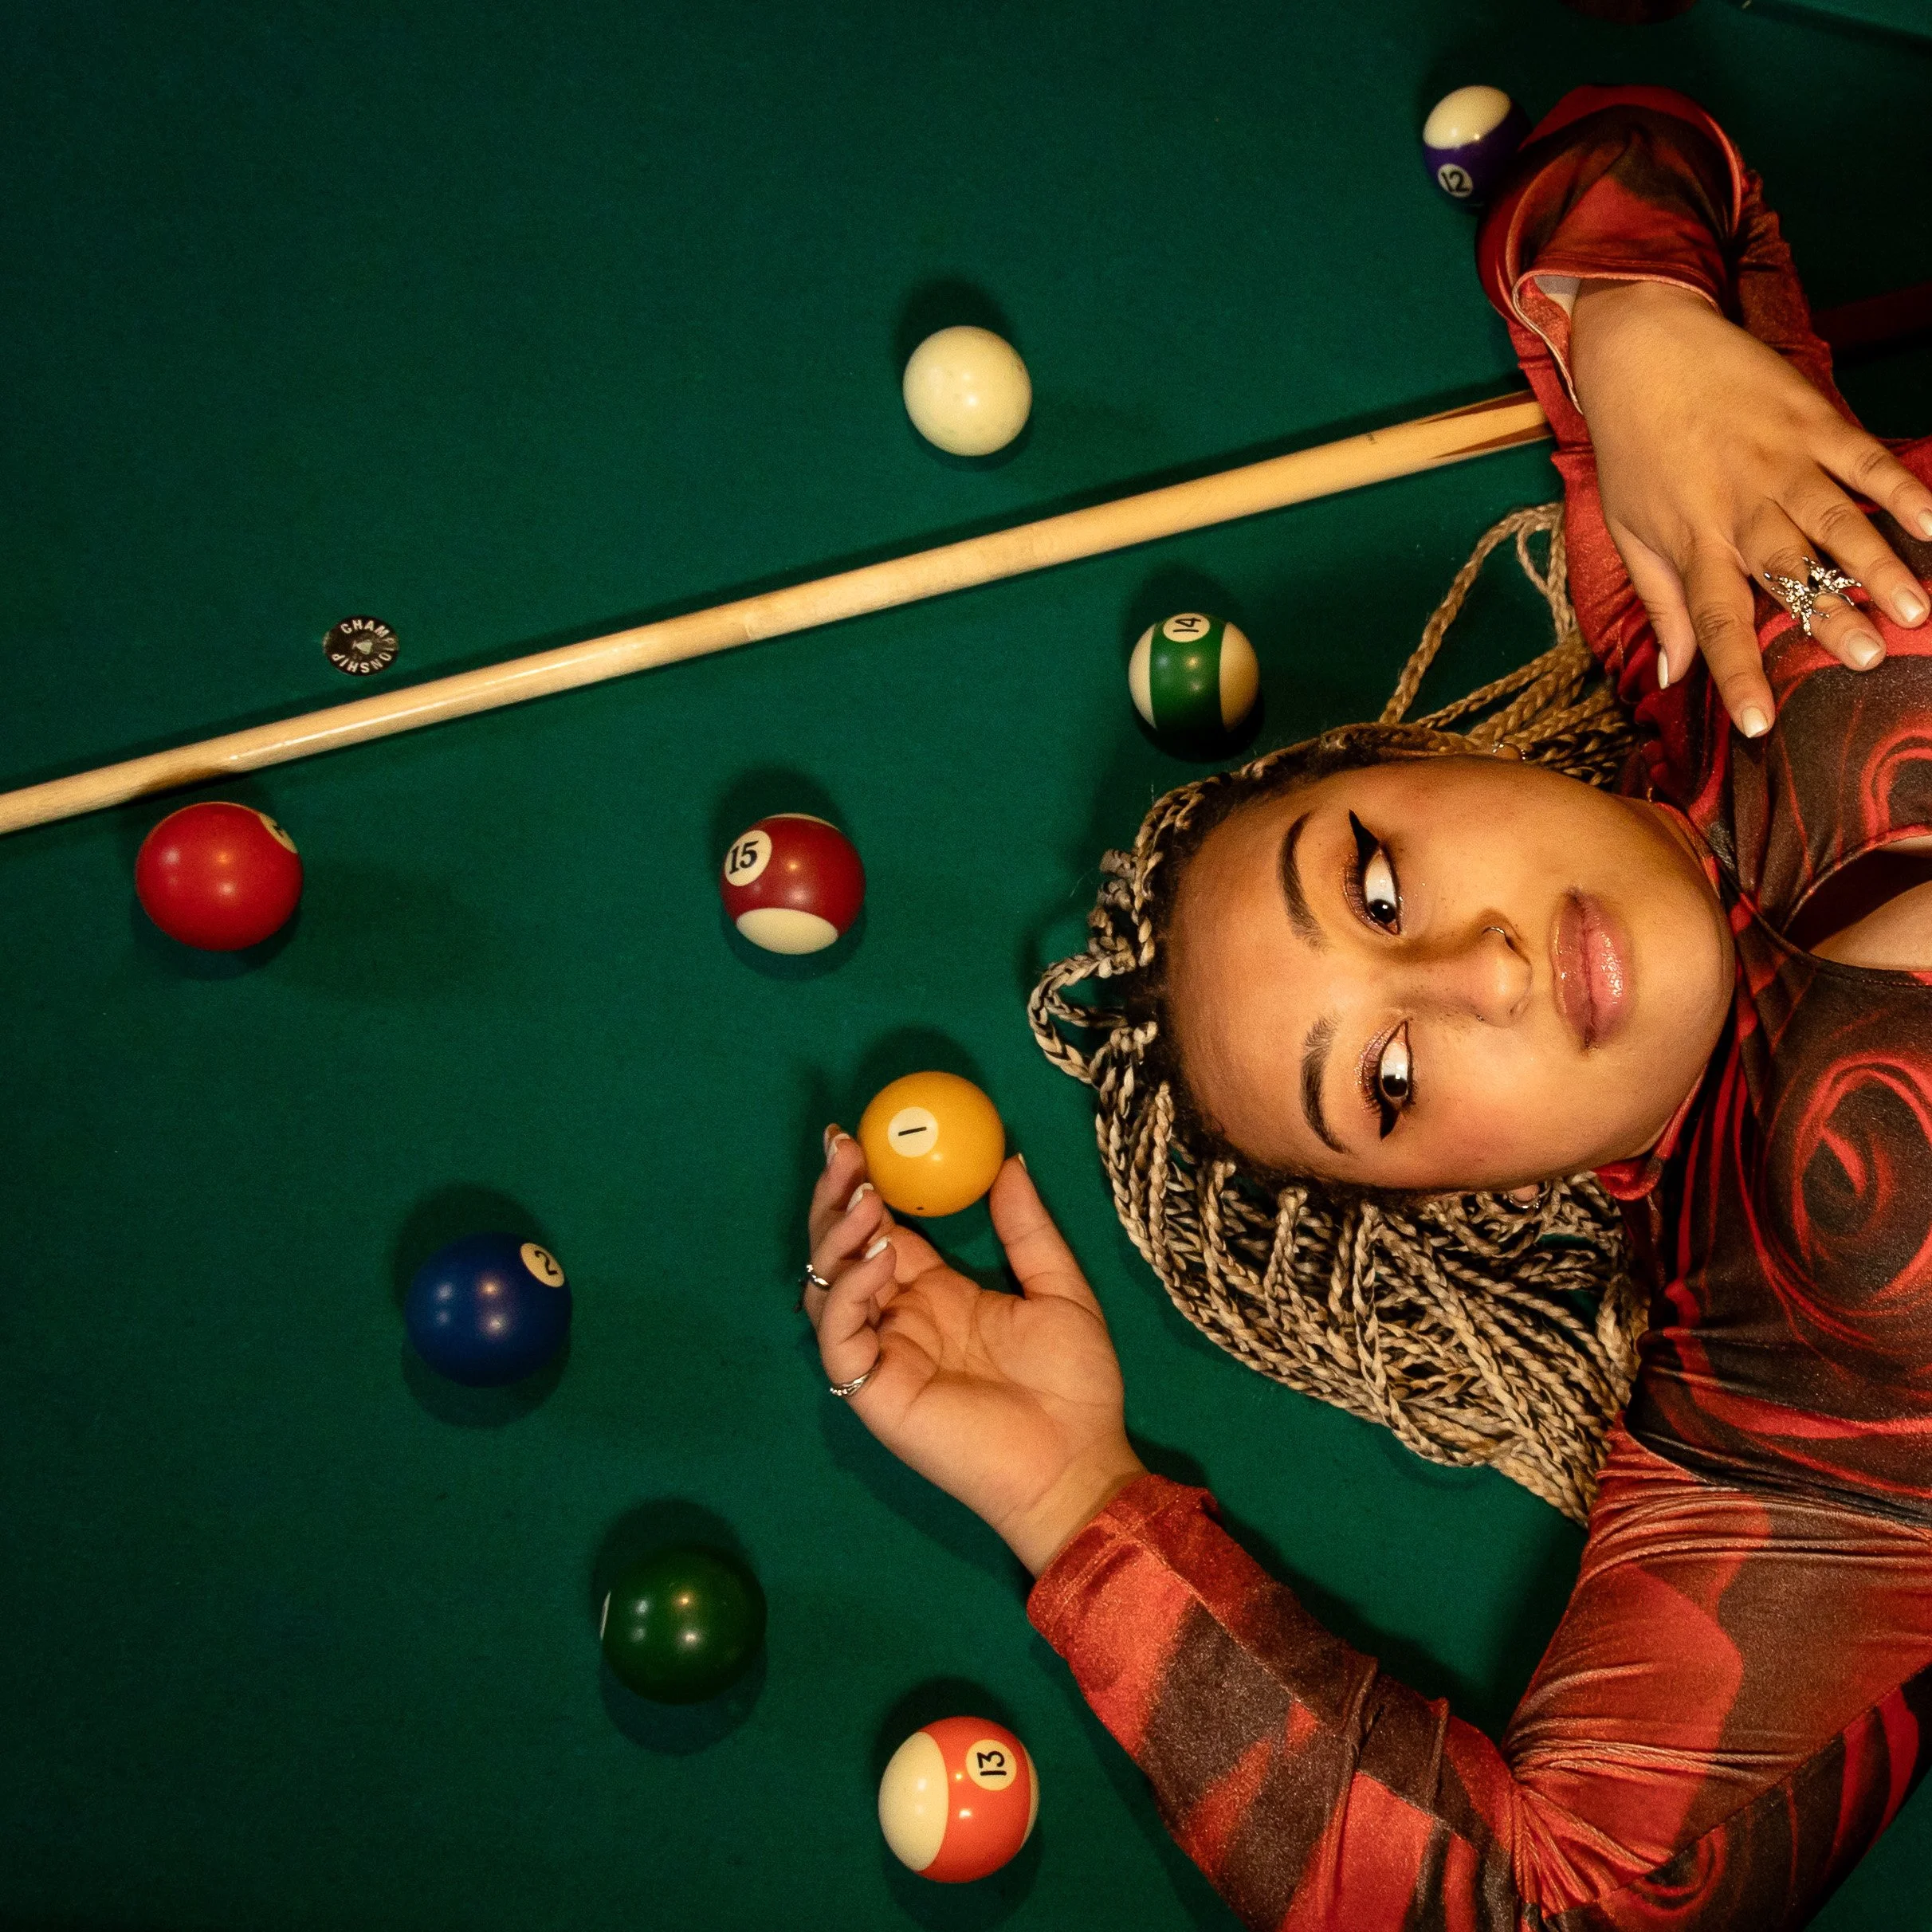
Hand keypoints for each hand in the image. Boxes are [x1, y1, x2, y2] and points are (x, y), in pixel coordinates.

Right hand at [802, 1129, 1144, 1575]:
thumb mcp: (1060, 1289)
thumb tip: (1010, 1160)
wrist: (1079, 1461)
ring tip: (868, 1202)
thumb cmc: (1075, 1386)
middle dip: (835, 1197)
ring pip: (826, 1288)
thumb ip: (1028, 1229)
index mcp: (936, 1292)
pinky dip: (848, 1293)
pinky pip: (839, 1337)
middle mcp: (899, 1317)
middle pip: (842, 1249)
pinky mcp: (874, 1391)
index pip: (882, 1229)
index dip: (864, 1184)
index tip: (857, 1135)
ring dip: (838, 1237)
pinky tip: (880, 1260)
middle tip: (844, 1149)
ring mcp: (882, 1354)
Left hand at [1570, 278, 1931, 735]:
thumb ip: (1659, 603)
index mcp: (1691, 541)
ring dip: (1879, 564)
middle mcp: (1739, 507)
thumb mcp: (1627, 529)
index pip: (1715, 622)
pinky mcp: (1815, 420)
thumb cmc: (1632, 448)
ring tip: (1915, 608)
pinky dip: (1903, 488)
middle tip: (1869, 659)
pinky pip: (1866, 459)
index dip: (1737, 673)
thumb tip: (1671, 676)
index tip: (1759, 724)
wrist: (1643, 349)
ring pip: (1837, 521)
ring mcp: (1782, 462)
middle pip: (1790, 572)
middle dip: (1829, 617)